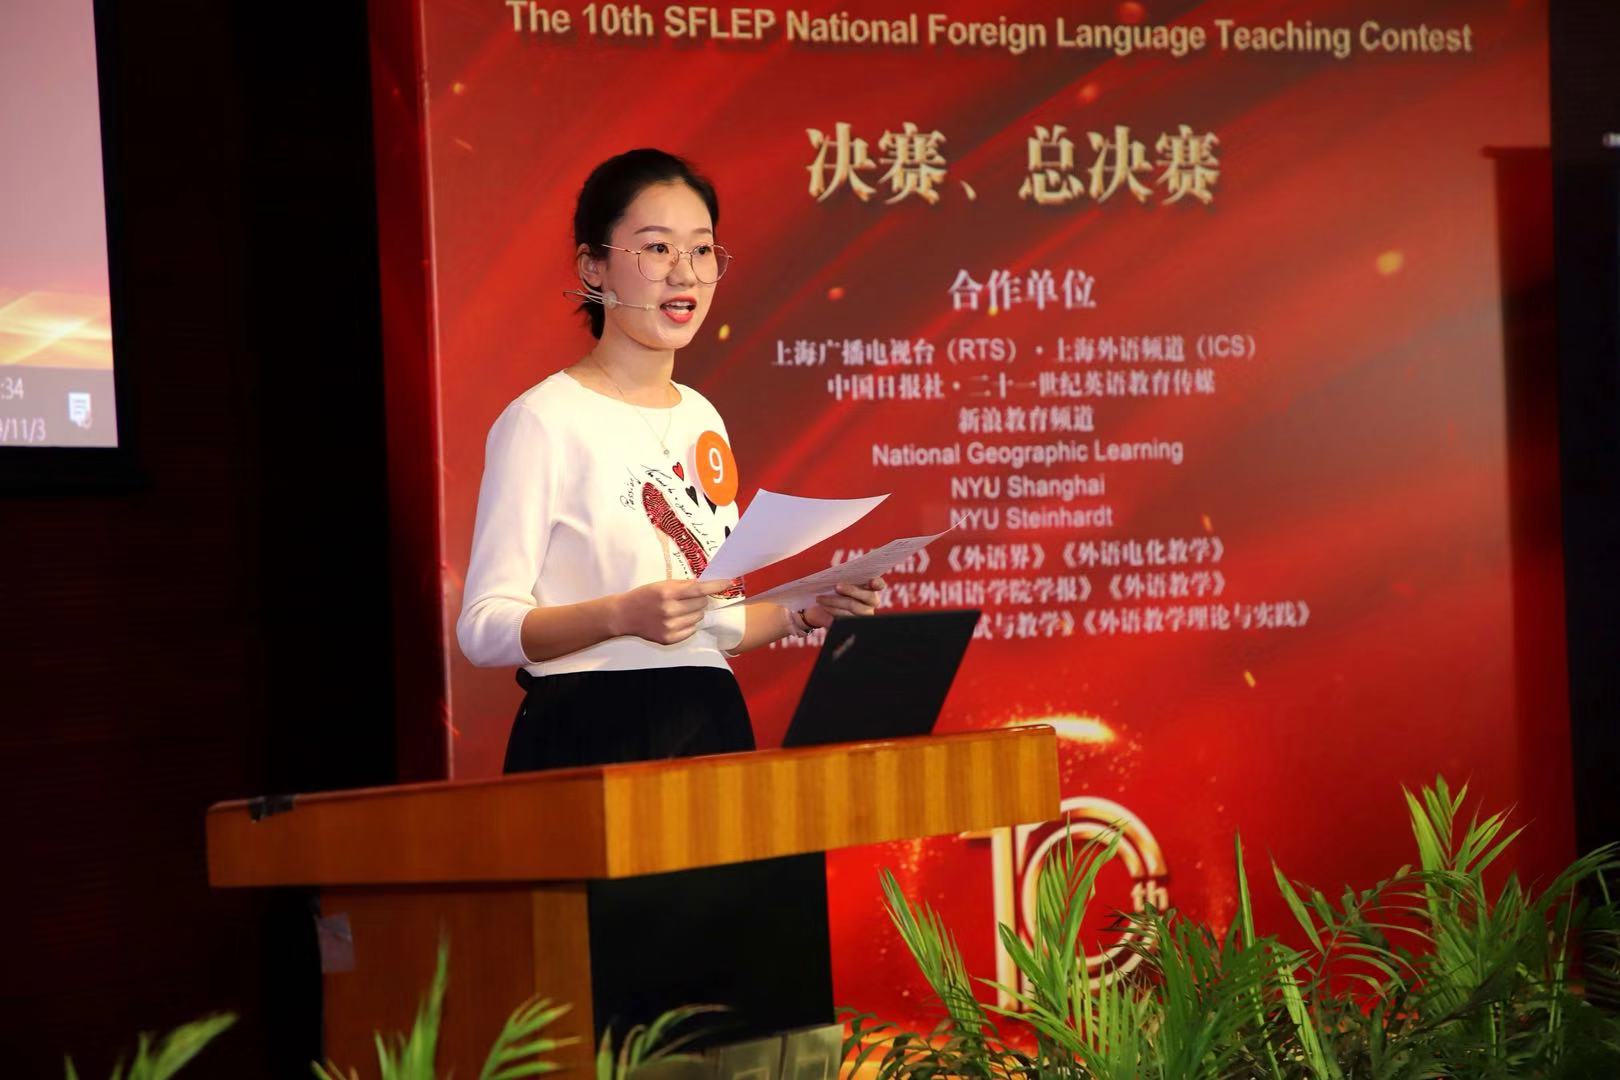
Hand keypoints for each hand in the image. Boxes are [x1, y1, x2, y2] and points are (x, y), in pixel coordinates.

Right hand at [611, 578, 734, 644]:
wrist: (624, 615)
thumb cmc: (645, 596)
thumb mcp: (661, 585)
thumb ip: (683, 585)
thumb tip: (706, 584)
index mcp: (667, 594)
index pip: (699, 589)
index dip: (715, 586)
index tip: (727, 583)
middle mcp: (669, 611)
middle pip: (701, 604)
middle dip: (699, 600)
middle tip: (686, 599)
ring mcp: (670, 627)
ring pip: (698, 617)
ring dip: (694, 612)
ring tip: (678, 610)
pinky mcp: (670, 639)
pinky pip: (691, 630)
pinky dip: (688, 624)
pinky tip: (675, 620)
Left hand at [802, 576, 885, 630]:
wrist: (820, 610)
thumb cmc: (832, 592)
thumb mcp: (838, 583)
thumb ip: (843, 578)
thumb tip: (838, 575)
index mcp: (870, 588)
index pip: (879, 584)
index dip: (877, 583)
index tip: (871, 581)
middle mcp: (871, 603)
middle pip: (867, 596)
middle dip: (851, 590)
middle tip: (836, 587)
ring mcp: (864, 616)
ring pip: (854, 607)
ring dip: (836, 601)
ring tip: (821, 598)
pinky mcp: (854, 625)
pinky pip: (846, 618)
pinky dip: (833, 611)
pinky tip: (824, 607)